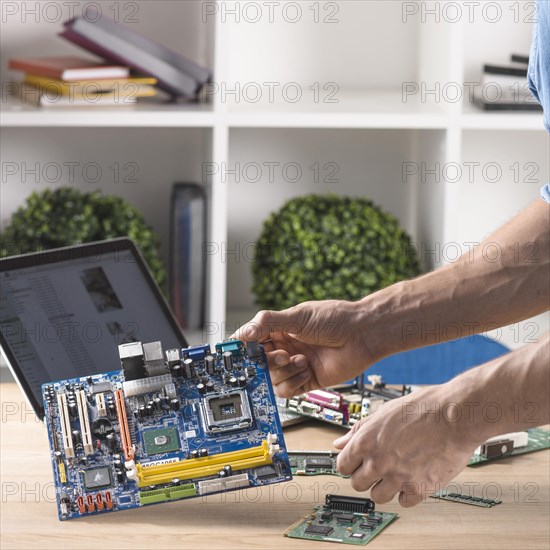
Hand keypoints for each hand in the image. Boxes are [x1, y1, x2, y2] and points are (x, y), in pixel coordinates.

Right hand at [232, 300, 376, 396]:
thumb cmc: (336, 319)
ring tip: (301, 360)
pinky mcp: (305, 380)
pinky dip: (292, 382)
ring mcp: (294, 365)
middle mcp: (285, 347)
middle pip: (258, 363)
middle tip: (281, 355)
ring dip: (283, 371)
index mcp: (279, 329)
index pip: (251, 340)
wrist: (363, 335)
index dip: (243, 348)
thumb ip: (268, 323)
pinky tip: (306, 370)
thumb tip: (243, 332)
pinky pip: (286, 390)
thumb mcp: (298, 315)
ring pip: (271, 378)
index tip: (235, 354)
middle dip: (267, 361)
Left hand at [334, 384, 483, 506]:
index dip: (350, 464)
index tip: (356, 463)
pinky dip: (407, 493)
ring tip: (396, 473)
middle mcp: (378, 462)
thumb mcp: (383, 412)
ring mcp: (398, 477)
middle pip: (357, 484)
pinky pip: (404, 502)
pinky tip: (413, 478)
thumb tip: (340, 442)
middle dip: (365, 476)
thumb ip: (358, 430)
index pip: (342, 465)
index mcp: (366, 441)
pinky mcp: (419, 489)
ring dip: (384, 487)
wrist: (454, 415)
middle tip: (378, 467)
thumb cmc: (422, 408)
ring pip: (377, 497)